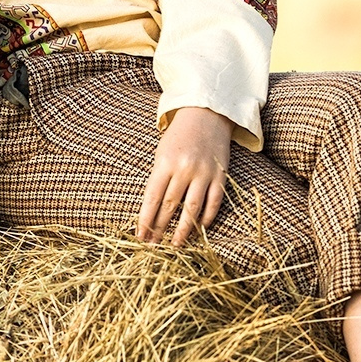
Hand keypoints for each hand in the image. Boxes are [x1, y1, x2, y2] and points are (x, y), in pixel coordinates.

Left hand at [137, 107, 234, 245]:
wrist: (206, 114)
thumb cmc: (179, 137)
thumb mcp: (162, 154)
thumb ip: (158, 179)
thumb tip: (152, 211)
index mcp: (165, 163)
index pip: (152, 198)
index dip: (145, 220)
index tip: (140, 236)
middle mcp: (184, 169)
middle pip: (170, 206)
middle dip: (160, 228)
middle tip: (154, 246)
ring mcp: (204, 172)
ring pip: (193, 208)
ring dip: (184, 229)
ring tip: (176, 244)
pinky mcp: (220, 174)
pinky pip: (214, 201)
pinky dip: (207, 217)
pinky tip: (200, 229)